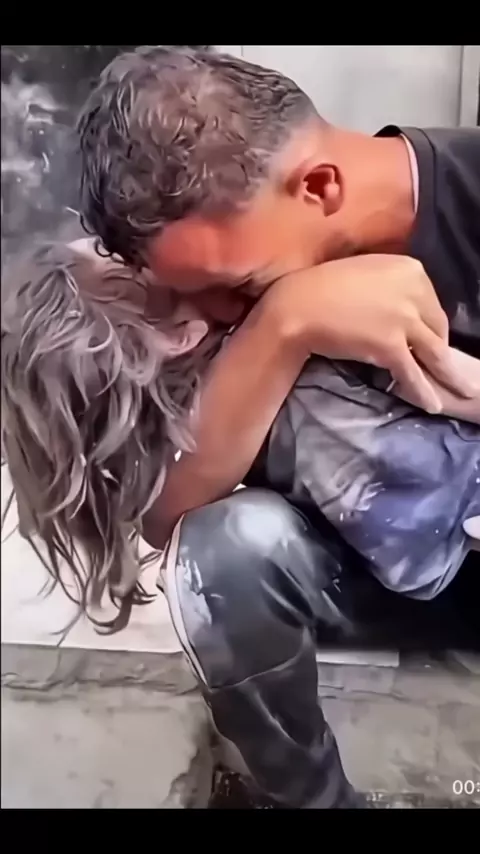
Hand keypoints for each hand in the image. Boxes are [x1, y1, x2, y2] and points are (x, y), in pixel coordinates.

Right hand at [264, 254, 475, 412]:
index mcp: (411, 269)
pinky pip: (413, 374)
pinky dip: (424, 392)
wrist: (298, 305)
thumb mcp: (368, 272)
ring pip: (435, 353)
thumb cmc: (322, 286)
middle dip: (442, 351)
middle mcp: (414, 291)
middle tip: (447, 368)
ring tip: (461, 391)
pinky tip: (432, 405)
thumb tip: (404, 306)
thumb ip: (392, 285)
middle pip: (439, 328)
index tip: (429, 340)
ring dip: (449, 377)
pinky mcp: (392, 346)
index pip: (433, 304)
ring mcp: (405, 319)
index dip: (431, 326)